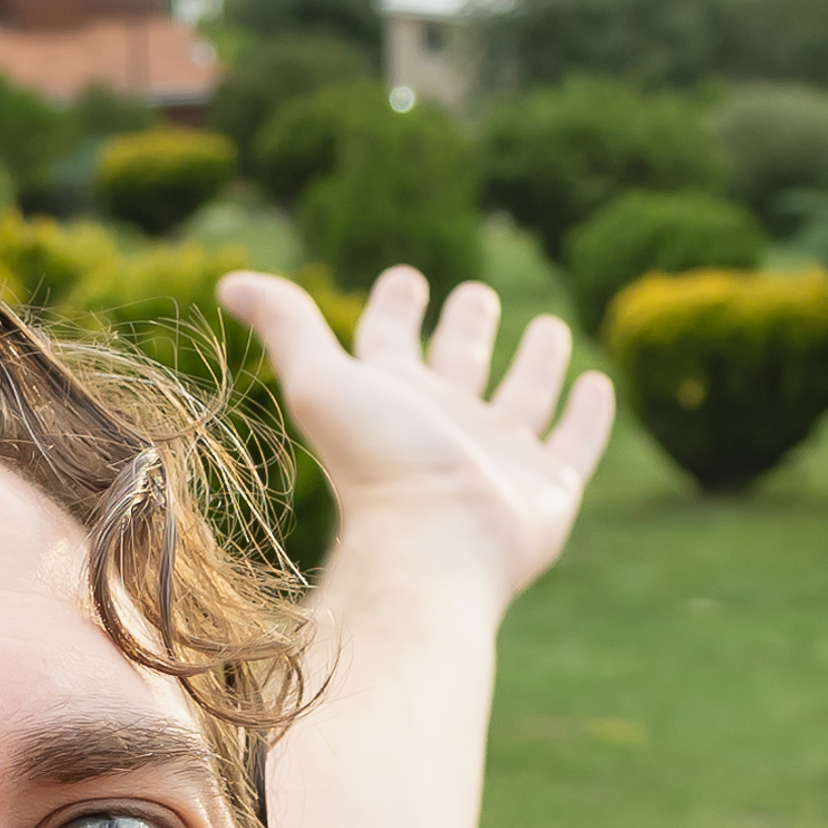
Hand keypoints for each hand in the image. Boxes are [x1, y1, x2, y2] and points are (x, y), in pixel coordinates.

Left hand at [219, 264, 613, 613]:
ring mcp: (502, 458)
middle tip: (476, 295)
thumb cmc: (377, 468)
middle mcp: (446, 425)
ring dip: (537, 362)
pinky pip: (575, 441)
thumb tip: (232, 281)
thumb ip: (288, 326)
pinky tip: (595, 384)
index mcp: (394, 398)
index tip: (406, 278)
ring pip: (524, 396)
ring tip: (551, 328)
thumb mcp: (323, 383)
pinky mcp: (549, 488)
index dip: (396, 307)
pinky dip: (588, 414)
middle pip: (459, 365)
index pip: (393, 341)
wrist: (435, 550)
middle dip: (468, 327)